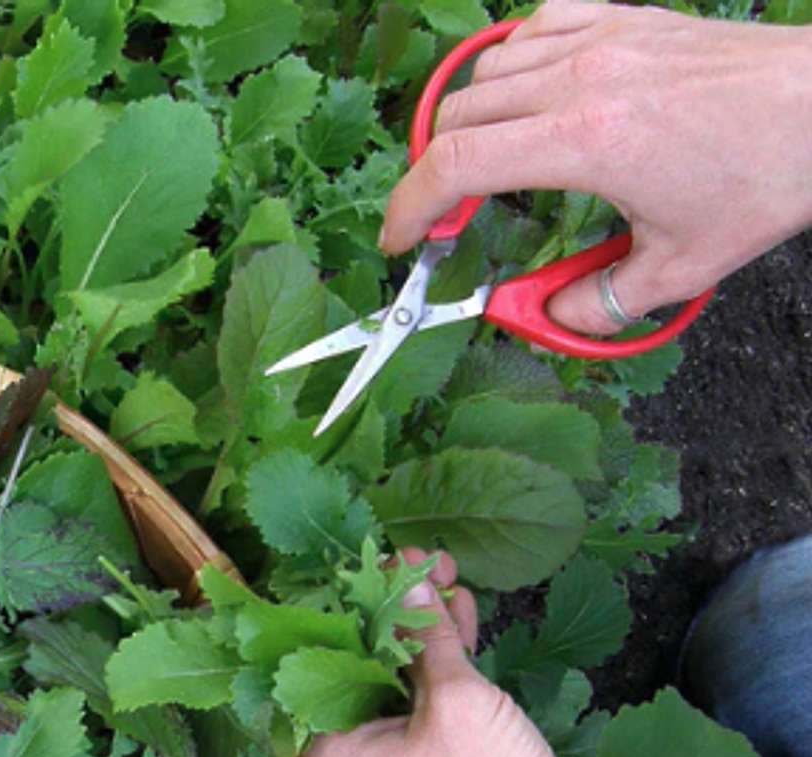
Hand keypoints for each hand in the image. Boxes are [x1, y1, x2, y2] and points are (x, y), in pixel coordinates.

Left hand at [304, 550, 738, 756]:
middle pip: (359, 668)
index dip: (353, 602)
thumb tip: (409, 576)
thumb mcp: (456, 700)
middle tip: (425, 558)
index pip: (321, 659)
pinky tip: (464, 618)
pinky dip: (444, 668)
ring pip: (398, 684)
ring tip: (449, 574)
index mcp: (326, 751)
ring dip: (425, 633)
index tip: (381, 559)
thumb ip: (428, 636)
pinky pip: (426, 707)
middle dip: (395, 610)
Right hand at [382, 1, 811, 334]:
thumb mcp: (680, 266)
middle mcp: (582, 77)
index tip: (401, 243)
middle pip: (459, 117)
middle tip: (446, 220)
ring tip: (484, 165)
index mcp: (586, 141)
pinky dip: (511, 64)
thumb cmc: (766, 174)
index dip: (409, 208)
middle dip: (434, 174)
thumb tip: (550, 316)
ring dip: (468, 120)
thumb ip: (599, 303)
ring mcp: (602, 37)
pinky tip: (526, 99)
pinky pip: (535, 26)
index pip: (457, 165)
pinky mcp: (625, 16)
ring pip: (488, 69)